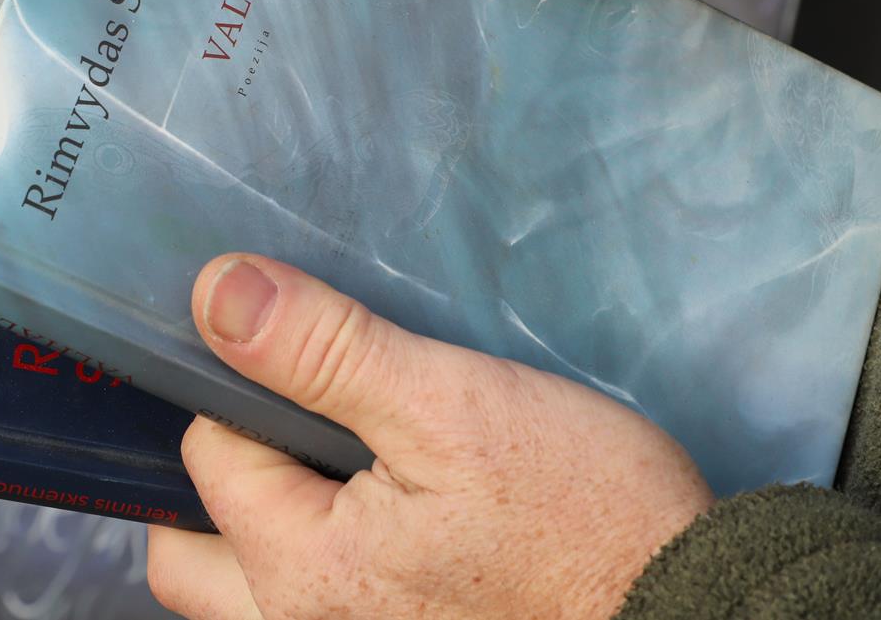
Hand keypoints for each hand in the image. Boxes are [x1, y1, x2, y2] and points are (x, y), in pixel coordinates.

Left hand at [146, 254, 713, 618]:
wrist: (688, 616)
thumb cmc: (583, 519)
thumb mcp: (454, 406)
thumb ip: (325, 353)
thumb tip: (216, 293)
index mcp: (301, 570)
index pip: (208, 455)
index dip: (245, 390)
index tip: (309, 361)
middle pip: (192, 555)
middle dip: (222, 481)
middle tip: (295, 424)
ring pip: (242, 600)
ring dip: (257, 534)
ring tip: (332, 473)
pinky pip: (310, 616)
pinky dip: (316, 569)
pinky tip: (381, 523)